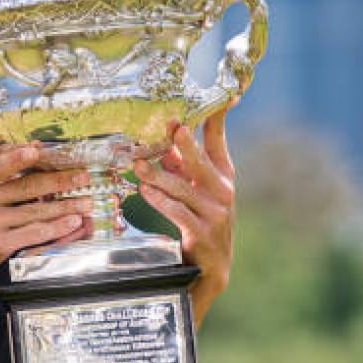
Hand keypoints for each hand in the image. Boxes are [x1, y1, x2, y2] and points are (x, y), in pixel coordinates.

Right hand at [0, 146, 90, 294]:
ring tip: (84, 201)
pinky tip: (71, 222)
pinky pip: (34, 233)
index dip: (23, 156)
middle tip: (80, 176)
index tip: (43, 150)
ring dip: (65, 205)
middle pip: (27, 186)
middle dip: (59, 180)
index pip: (1, 164)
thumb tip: (28, 163)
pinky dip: (56, 227)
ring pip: (35, 210)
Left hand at [134, 102, 235, 322]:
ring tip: (137, 167)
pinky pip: (178, 213)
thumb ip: (179, 164)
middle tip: (173, 126)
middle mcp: (223, 191)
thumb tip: (163, 134)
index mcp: (222, 175)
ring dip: (158, 176)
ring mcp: (216, 213)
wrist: (209, 268)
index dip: (219, 116)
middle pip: (202, 161)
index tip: (225, 94)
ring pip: (183, 188)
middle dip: (186, 144)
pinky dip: (160, 201)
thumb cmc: (198, 219)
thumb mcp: (193, 188)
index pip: (219, 140)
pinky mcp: (203, 233)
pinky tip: (145, 192)